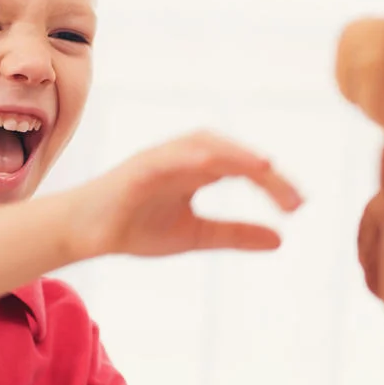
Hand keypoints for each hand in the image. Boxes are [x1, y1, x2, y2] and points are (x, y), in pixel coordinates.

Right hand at [65, 131, 302, 260]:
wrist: (85, 234)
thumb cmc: (135, 227)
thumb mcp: (196, 235)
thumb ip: (235, 233)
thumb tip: (281, 239)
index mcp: (199, 170)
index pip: (245, 169)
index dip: (274, 185)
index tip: (298, 208)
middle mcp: (184, 158)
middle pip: (233, 154)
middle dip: (263, 172)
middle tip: (292, 200)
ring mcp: (161, 159)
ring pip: (205, 146)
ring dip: (236, 154)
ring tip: (265, 168)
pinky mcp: (138, 168)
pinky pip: (167, 157)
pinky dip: (191, 157)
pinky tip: (212, 164)